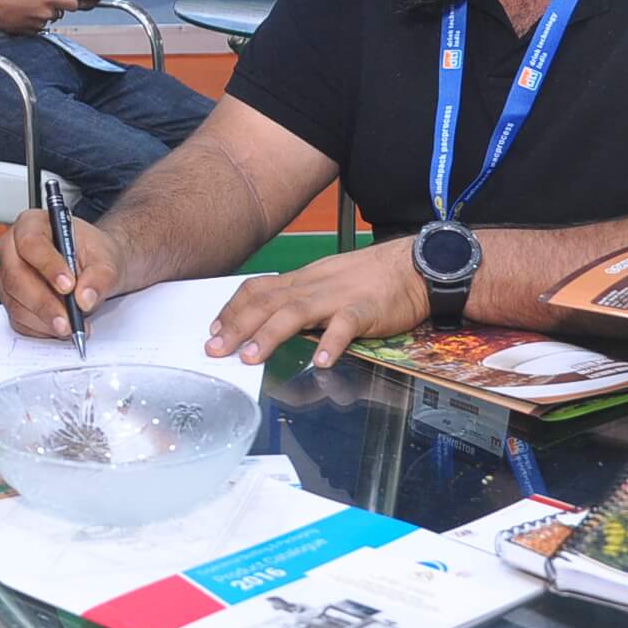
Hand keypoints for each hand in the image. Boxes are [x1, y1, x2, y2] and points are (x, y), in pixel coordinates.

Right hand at [0, 0, 78, 34]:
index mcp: (49, 0)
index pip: (73, 5)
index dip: (71, 2)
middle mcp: (47, 14)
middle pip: (60, 12)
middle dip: (53, 7)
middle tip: (39, 0)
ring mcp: (40, 24)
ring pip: (49, 19)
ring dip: (44, 14)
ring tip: (29, 6)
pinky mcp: (32, 32)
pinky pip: (40, 26)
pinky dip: (35, 21)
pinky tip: (25, 14)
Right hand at [0, 209, 126, 337]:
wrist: (94, 269)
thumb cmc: (93, 254)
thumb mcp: (106, 258)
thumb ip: (100, 276)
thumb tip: (85, 297)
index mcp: (32, 225)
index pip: (30, 243)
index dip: (48, 265)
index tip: (68, 285)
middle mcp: (12, 249)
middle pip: (17, 277)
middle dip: (44, 302)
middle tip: (68, 319)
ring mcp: (8, 276)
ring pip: (16, 302)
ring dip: (44, 319)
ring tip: (70, 327)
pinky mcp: (12, 300)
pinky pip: (19, 320)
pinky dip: (41, 329)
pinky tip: (60, 329)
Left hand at [204, 237, 428, 368]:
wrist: (415, 265)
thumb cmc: (371, 278)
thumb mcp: (327, 282)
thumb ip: (301, 299)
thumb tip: (273, 321)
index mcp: (304, 280)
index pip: (259, 290)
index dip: (232, 309)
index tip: (213, 329)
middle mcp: (314, 286)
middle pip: (268, 303)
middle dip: (237, 326)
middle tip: (214, 349)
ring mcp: (339, 297)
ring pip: (297, 312)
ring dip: (270, 335)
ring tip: (250, 357)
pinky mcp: (366, 309)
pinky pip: (345, 326)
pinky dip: (331, 343)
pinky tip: (321, 362)